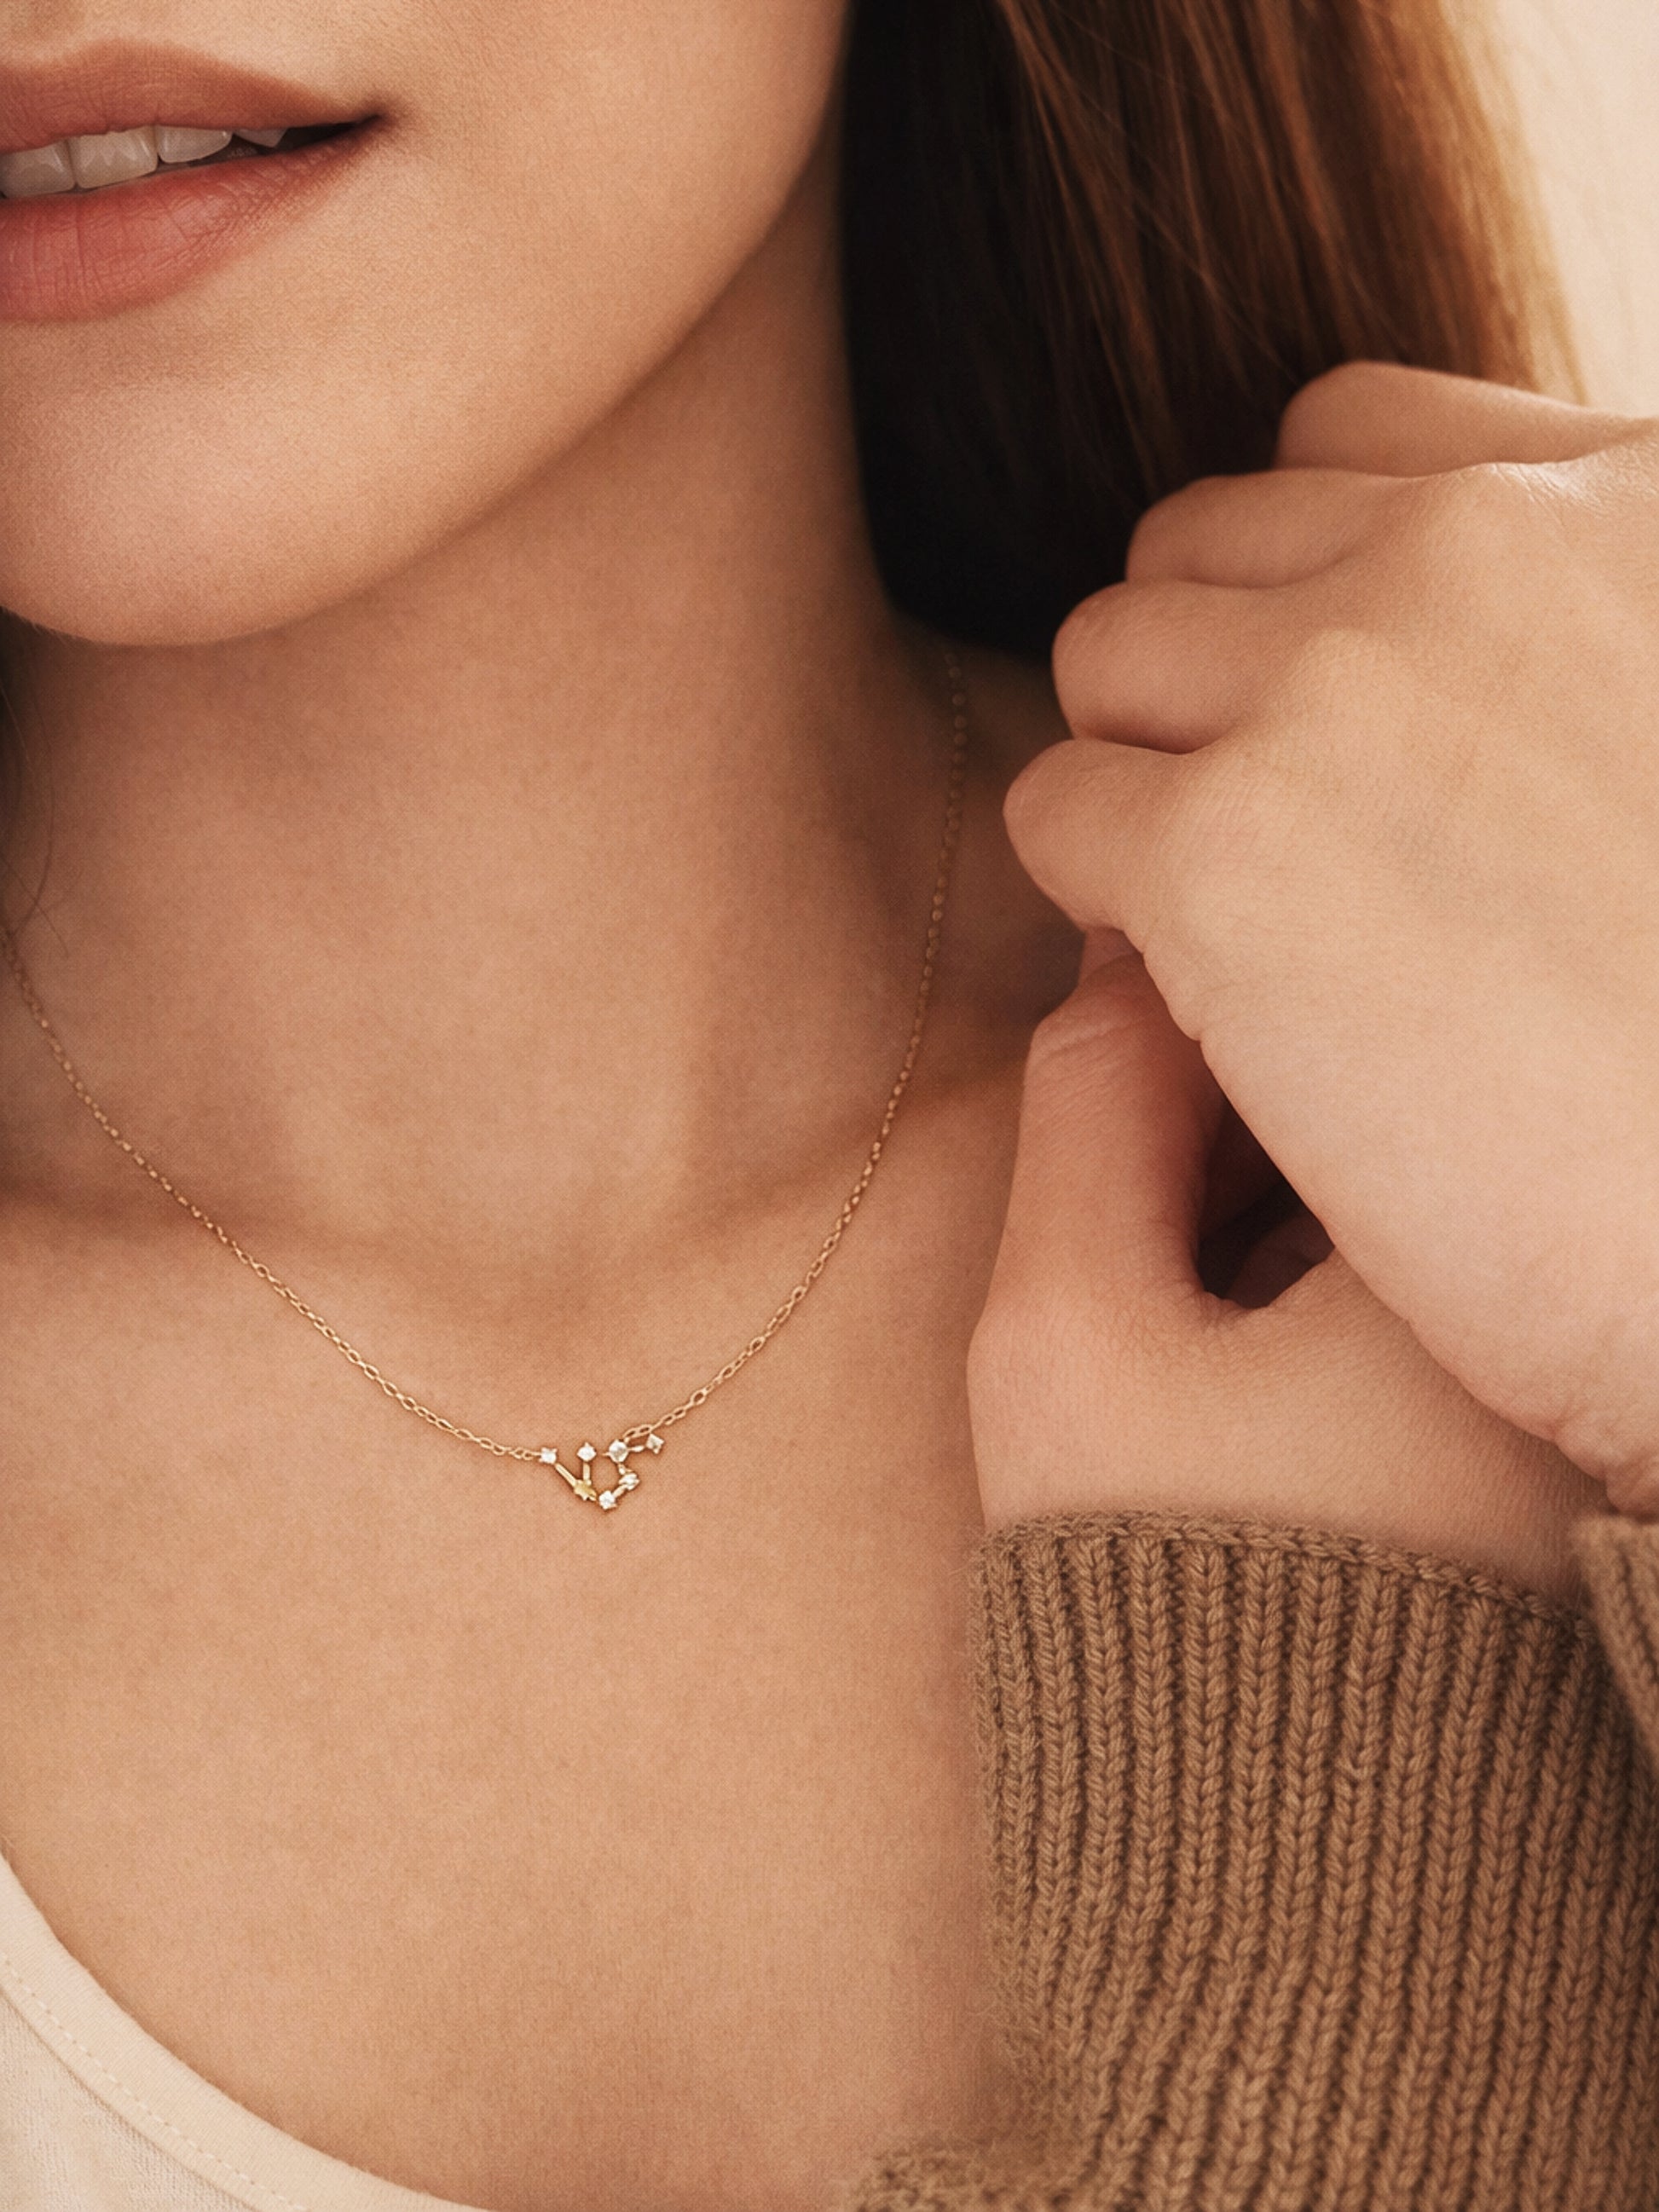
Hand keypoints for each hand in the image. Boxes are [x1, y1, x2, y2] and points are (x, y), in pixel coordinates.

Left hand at [1006, 366, 1658, 1512]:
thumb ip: (1597, 641)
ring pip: (1106, 657)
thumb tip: (1457, 675)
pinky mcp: (1225, 853)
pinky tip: (1206, 1002)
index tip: (1330, 717)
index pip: (1347, 435)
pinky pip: (1056, 809)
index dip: (1297, 579)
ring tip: (1236, 924)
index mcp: (1630, 505)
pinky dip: (1101, 899)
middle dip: (1203, 679)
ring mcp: (1342, 685)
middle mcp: (1480, 547)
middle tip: (1271, 846)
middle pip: (1198, 543)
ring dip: (1138, 778)